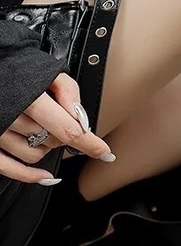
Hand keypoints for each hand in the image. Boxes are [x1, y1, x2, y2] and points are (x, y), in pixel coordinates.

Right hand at [0, 73, 115, 184]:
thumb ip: (67, 91)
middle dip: (62, 134)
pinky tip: (45, 176)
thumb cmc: (20, 69)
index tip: (105, 153)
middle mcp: (10, 116)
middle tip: (56, 119)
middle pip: (53, 142)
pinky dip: (28, 175)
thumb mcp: (48, 72)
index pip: (67, 129)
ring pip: (34, 155)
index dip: (90, 144)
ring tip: (38, 128)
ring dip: (44, 147)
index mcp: (28, 98)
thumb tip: (79, 117)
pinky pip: (7, 167)